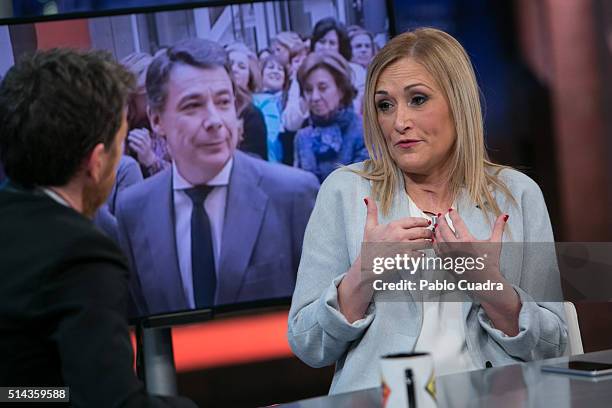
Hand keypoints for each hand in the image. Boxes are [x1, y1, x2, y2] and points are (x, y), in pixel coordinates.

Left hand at [127, 128, 155, 166]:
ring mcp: (145, 149)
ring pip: (140, 143)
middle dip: (135, 134)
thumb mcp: (147, 141)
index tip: (134, 130)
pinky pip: (137, 149)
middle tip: (130, 133)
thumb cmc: (145, 148)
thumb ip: (146, 135)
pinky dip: (133, 145)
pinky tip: (130, 143)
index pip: (145, 134)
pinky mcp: (141, 153)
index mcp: (149, 140)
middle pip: (142, 138)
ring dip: (133, 139)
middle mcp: (148, 144)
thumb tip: (143, 128)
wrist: (148, 158)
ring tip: (129, 137)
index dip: (139, 131)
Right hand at [337, 197, 431, 322]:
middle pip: (423, 231)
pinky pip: (420, 255)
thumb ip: (371, 211)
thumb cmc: (369, 245)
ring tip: (428, 243)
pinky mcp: (405, 258)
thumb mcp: (369, 226)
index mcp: (394, 225)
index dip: (424, 221)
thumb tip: (367, 198)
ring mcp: (403, 247)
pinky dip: (422, 255)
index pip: (415, 221)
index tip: (427, 223)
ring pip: (424, 243)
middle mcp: (400, 235)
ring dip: (428, 243)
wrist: (367, 263)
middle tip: (430, 234)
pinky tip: (420, 254)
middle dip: (429, 232)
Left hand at [434, 209, 520, 334]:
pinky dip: (435, 243)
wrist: (485, 281)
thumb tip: (504, 215)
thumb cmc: (490, 263)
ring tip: (437, 224)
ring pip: (438, 239)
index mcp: (468, 241)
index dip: (453, 215)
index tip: (451, 210)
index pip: (457, 223)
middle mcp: (456, 247)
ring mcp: (450, 256)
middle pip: (444, 229)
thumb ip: (499, 227)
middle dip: (441, 220)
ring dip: (437, 230)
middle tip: (440, 215)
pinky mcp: (446, 262)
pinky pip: (437, 250)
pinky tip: (436, 238)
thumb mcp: (496, 243)